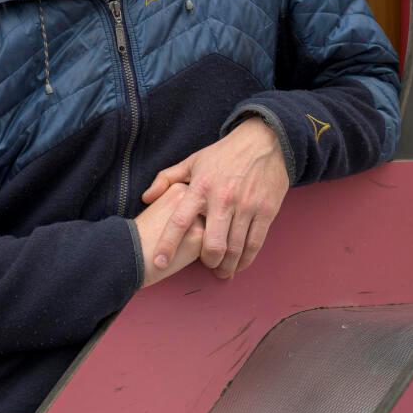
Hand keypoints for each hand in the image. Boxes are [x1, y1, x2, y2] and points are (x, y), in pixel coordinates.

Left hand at [140, 118, 289, 279]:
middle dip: (208, 261)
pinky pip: (255, 243)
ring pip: (235, 248)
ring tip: (222, 270)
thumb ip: (166, 179)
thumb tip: (146, 198)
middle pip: (212, 244)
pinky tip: (240, 263)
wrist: (264, 142)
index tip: (159, 262)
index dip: (167, 244)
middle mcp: (223, 199)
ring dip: (227, 265)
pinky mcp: (266, 211)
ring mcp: (246, 206)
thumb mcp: (192, 161)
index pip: (180, 221)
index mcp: (200, 187)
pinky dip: (247, 259)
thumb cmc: (224, 154)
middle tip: (206, 265)